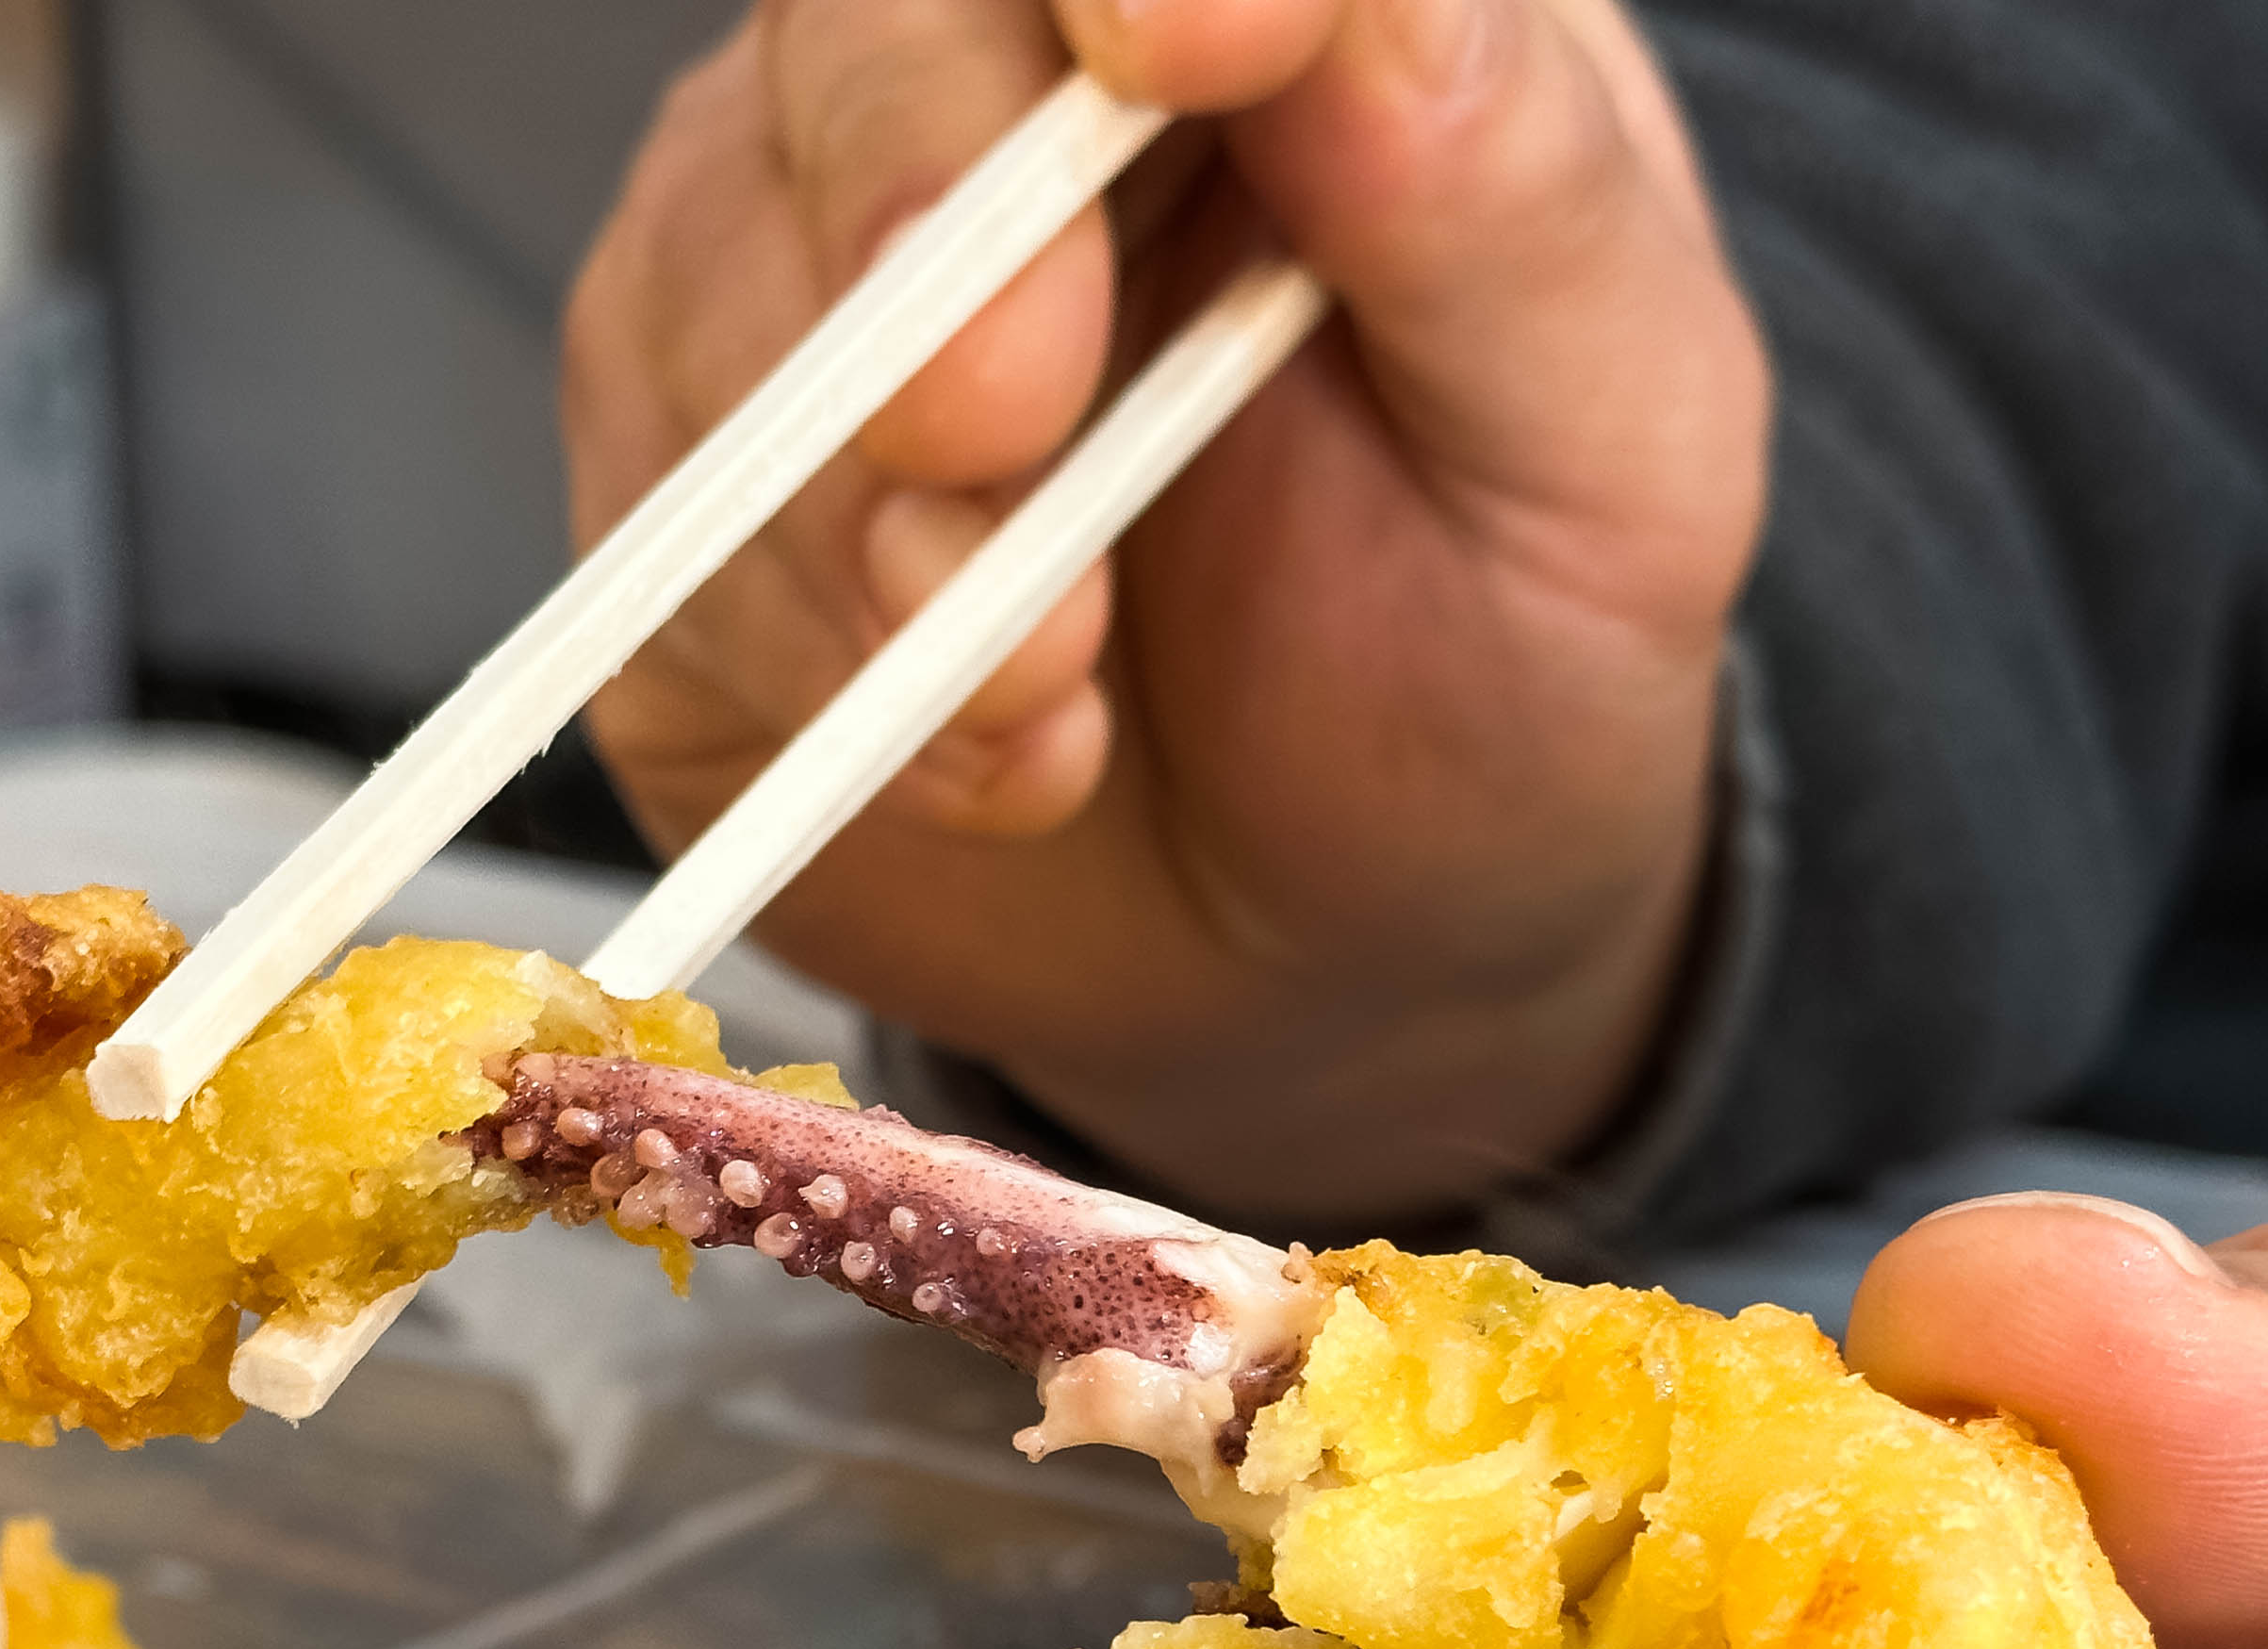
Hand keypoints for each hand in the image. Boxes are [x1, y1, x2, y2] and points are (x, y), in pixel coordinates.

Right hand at [562, 0, 1768, 1224]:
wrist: (1337, 937)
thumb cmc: (1492, 658)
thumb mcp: (1614, 440)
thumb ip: (1508, 188)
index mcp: (1255, 19)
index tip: (1170, 47)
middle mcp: (998, 88)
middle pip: (859, 28)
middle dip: (913, 224)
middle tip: (998, 431)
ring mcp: (802, 270)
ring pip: (714, 289)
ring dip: (870, 534)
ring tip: (1054, 695)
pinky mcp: (683, 488)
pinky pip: (653, 533)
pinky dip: (813, 673)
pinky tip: (989, 750)